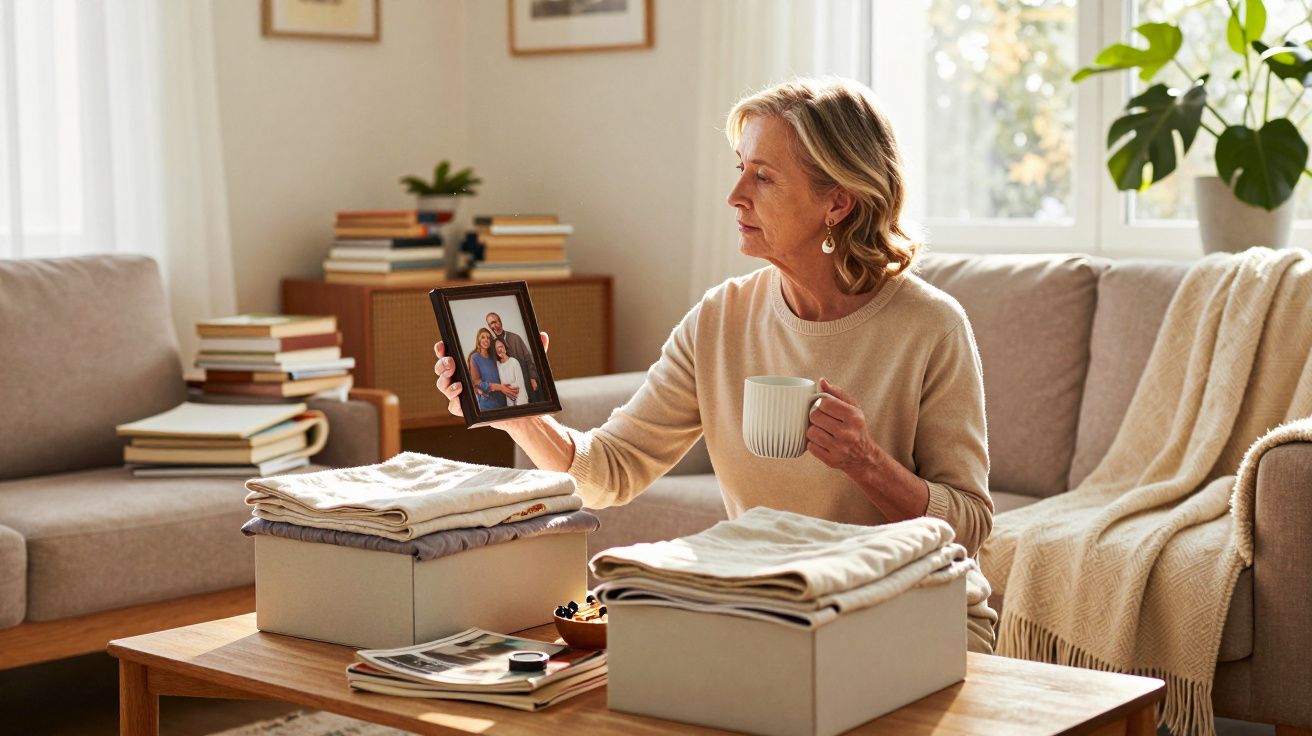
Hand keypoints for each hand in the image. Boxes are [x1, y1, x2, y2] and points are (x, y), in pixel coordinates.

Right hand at [434, 332, 549, 418]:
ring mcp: (462, 394)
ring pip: (444, 387)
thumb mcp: (525, 366)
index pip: (449, 353)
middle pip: (442, 369)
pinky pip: (453, 407)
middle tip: (451, 363)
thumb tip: (543, 335)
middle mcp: (462, 378)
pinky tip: (461, 397)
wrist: (520, 411)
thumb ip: (532, 351)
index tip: (443, 344)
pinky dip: (454, 402)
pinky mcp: (467, 409)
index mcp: (470, 364)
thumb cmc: (516, 385)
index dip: (442, 349)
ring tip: (459, 384)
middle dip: (442, 365)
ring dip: (446, 384)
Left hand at [806, 378, 881, 475]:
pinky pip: (811, 447)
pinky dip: (814, 443)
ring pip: (811, 432)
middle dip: (815, 416)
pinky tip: (823, 442)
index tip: (824, 407)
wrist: (864, 457)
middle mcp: (847, 433)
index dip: (820, 403)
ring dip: (813, 430)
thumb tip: (822, 381)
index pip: (824, 402)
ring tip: (822, 431)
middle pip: (814, 416)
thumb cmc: (856, 428)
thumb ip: (837, 393)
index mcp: (853, 417)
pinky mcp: (831, 460)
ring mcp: (839, 448)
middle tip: (822, 419)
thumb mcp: (853, 408)